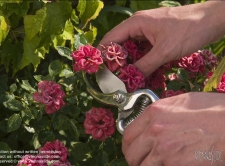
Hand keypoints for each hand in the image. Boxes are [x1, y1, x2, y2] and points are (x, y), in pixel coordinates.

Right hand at [98, 1, 224, 76]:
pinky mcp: (156, 38)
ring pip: (132, 49)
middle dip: (117, 62)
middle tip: (114, 79)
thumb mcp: (165, 50)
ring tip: (126, 79)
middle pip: (120, 45)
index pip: (111, 39)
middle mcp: (138, 26)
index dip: (104, 55)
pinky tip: (140, 72)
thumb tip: (128, 80)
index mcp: (135, 23)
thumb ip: (144, 66)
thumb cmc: (189, 30)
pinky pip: (143, 51)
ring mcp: (148, 32)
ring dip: (129, 63)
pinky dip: (140, 61)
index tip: (99, 71)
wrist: (213, 21)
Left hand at [122, 92, 224, 165]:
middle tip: (142, 160)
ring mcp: (164, 151)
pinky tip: (168, 165)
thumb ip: (161, 113)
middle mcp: (155, 131)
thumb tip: (152, 121)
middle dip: (135, 159)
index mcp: (154, 113)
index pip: (127, 134)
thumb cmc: (214, 110)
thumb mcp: (182, 102)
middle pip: (130, 153)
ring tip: (156, 164)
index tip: (133, 149)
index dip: (129, 144)